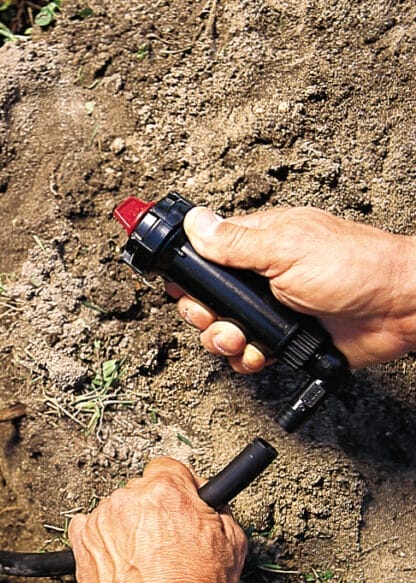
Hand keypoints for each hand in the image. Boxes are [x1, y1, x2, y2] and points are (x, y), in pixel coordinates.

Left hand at [68, 458, 246, 582]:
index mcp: (166, 491)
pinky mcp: (82, 544)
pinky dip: (101, 542)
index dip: (178, 487)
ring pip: (116, 512)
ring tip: (144, 564)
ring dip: (127, 529)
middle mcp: (129, 499)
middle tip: (167, 544)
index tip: (180, 503)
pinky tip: (118, 563)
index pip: (168, 468)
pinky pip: (87, 530)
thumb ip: (217, 511)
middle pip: (140, 491)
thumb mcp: (232, 544)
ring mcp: (102, 521)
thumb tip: (209, 502)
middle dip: (153, 512)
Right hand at [172, 205, 415, 371]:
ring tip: (241, 340)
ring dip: (224, 341)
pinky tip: (262, 353)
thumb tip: (195, 222)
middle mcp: (259, 278)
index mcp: (257, 246)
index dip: (191, 276)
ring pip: (223, 331)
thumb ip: (236, 242)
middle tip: (218, 319)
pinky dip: (249, 359)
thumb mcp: (286, 248)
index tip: (188, 291)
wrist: (398, 310)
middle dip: (204, 315)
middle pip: (207, 300)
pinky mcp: (282, 339)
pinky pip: (248, 355)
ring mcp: (270, 310)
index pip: (205, 257)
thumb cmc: (356, 268)